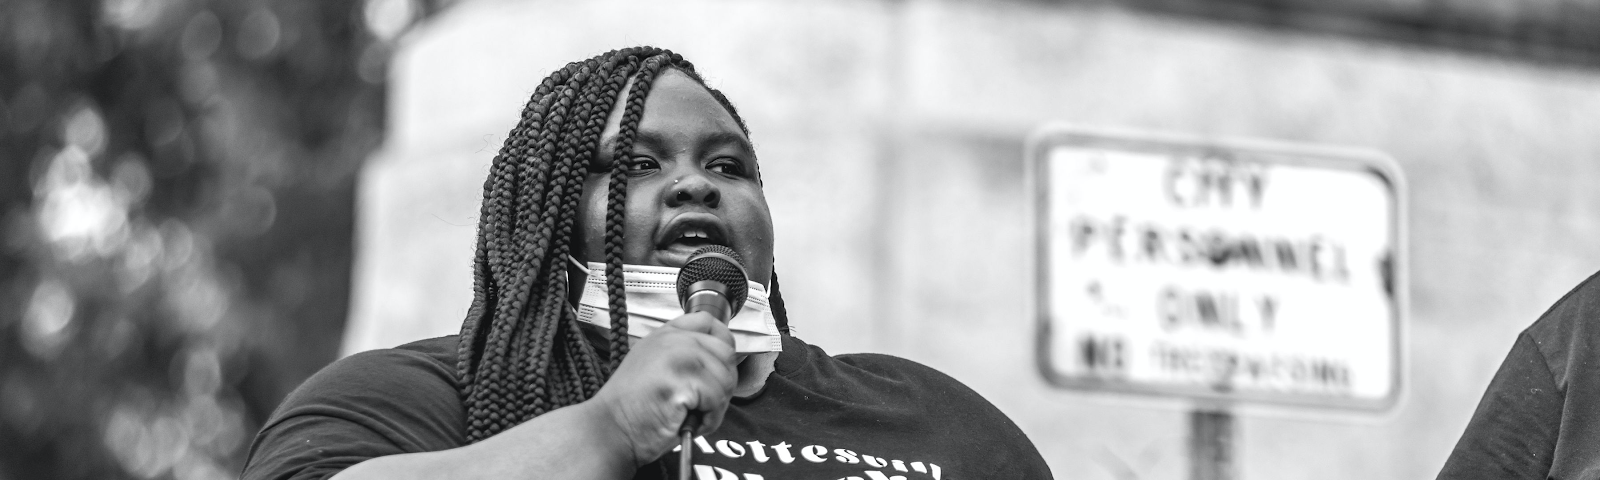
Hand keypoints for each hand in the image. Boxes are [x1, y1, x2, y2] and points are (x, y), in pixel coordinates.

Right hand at [590, 312, 737, 465]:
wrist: (610, 431)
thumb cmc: (634, 409)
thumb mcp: (656, 366)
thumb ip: (685, 354)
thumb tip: (721, 362)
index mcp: (666, 334)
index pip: (711, 323)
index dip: (722, 347)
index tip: (714, 371)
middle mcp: (672, 339)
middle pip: (726, 353)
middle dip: (722, 384)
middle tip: (700, 403)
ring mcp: (677, 356)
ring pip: (726, 378)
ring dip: (715, 405)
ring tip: (689, 414)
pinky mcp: (681, 380)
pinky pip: (717, 399)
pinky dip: (709, 419)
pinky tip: (686, 421)